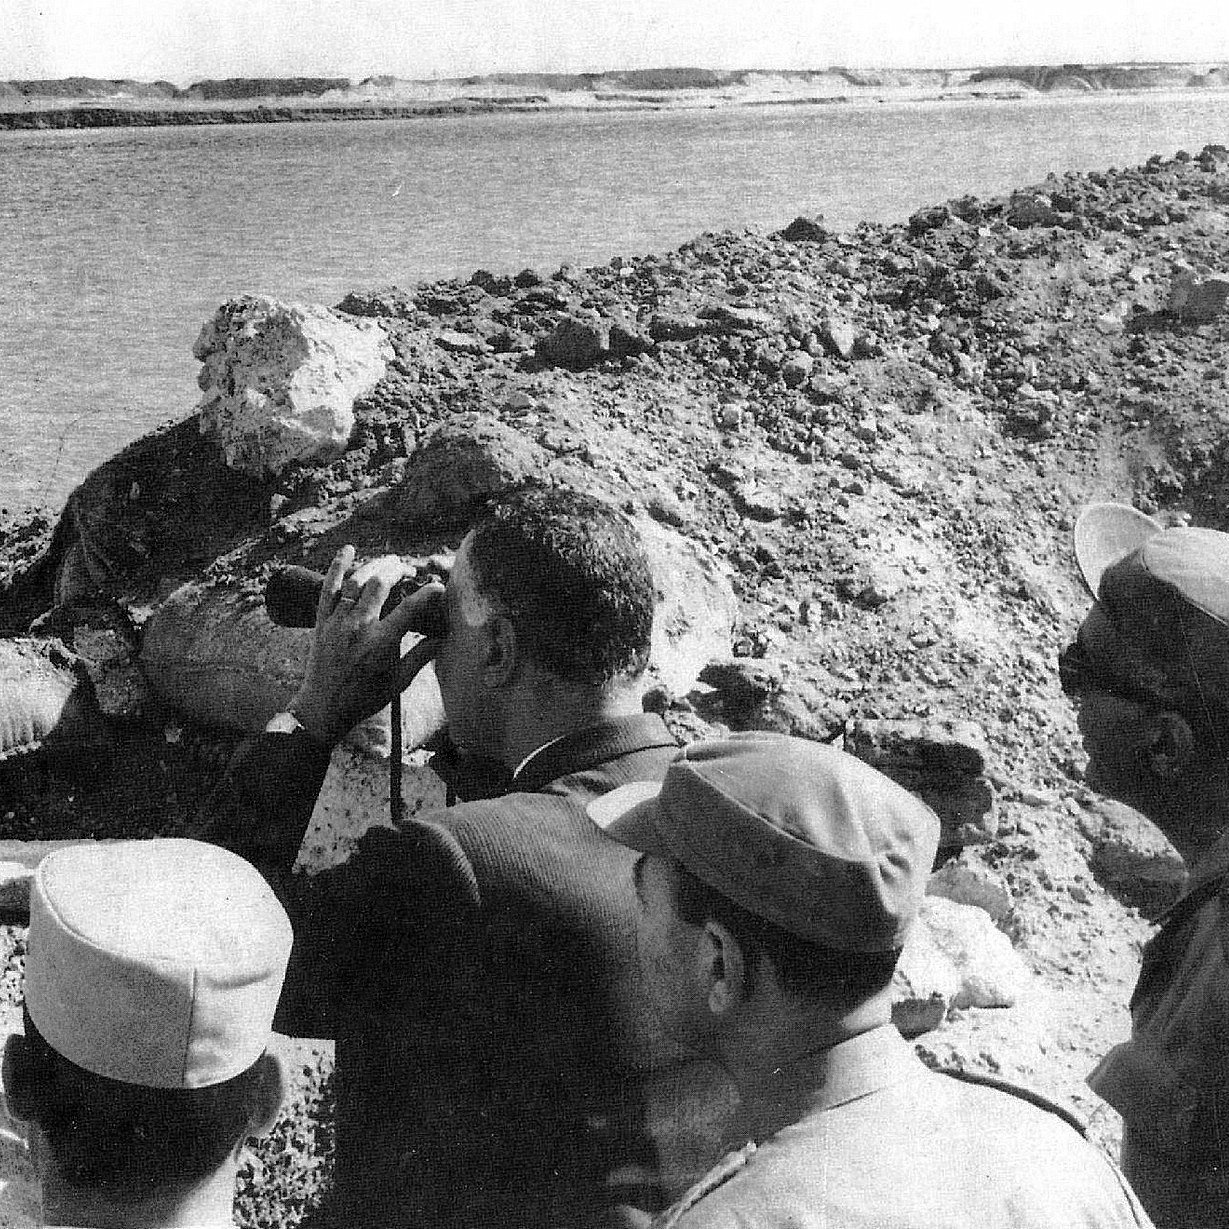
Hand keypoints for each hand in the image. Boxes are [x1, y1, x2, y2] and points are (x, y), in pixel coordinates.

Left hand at [287, 546, 445, 746]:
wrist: (323, 708)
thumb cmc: (365, 698)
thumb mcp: (399, 681)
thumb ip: (422, 656)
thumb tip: (443, 638)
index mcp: (381, 643)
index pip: (410, 608)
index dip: (428, 593)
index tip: (439, 586)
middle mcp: (359, 627)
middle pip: (380, 583)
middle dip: (398, 569)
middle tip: (410, 569)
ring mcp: (337, 622)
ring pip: (357, 581)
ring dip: (376, 565)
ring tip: (391, 562)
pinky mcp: (321, 621)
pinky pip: (328, 588)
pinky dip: (337, 566)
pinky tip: (348, 549)